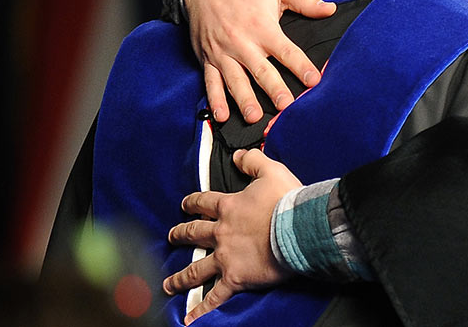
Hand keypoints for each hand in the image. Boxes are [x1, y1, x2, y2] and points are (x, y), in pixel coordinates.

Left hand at [163, 149, 302, 323]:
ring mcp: (226, 258)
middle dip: (180, 234)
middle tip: (170, 236)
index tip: (185, 204)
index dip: (193, 202)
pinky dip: (201, 309)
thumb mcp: (272, 171)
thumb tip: (239, 155)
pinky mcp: (236, 278)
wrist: (298, 229)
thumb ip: (253, 161)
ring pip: (197, 268)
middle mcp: (222, 233)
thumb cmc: (288, 201)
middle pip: (194, 234)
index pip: (204, 202)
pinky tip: (188, 319)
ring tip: (168, 284)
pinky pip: (215, 296)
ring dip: (180, 277)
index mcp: (229, 208)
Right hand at [185, 0, 335, 122]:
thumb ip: (305, 0)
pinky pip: (210, 81)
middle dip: (273, 89)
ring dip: (244, 99)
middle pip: (260, 70)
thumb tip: (331, 9)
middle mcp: (242, 42)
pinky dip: (214, 99)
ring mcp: (223, 52)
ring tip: (254, 116)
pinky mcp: (208, 58)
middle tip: (285, 106)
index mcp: (262, 27)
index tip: (314, 81)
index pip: (286, 50)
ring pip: (234, 80)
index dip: (301, 66)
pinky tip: (221, 115)